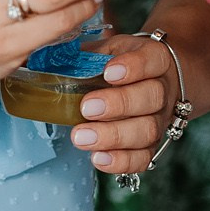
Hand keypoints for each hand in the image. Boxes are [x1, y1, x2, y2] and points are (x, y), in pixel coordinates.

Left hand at [70, 32, 177, 176]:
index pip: (153, 59)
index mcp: (155, 59)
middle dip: (118, 104)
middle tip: (87, 108)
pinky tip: (98, 158)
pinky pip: (144, 157)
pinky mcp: (152, 144)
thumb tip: (46, 58)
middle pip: (151, 97)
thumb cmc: (124, 63)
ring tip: (82, 137)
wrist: (156, 80)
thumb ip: (87, 54)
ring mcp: (160, 119)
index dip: (134, 67)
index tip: (109, 72)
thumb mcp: (110, 49)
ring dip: (113, 136)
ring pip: (148, 130)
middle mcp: (163, 89)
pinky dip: (121, 161)